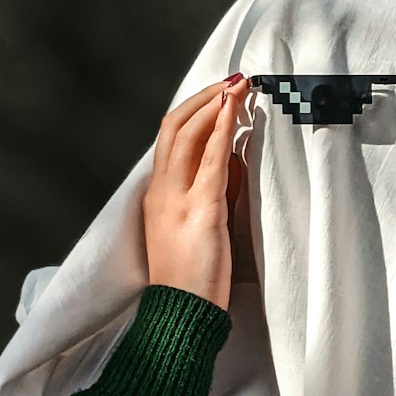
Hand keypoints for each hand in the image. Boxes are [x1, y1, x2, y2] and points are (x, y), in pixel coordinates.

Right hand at [143, 73, 249, 310]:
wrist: (181, 315)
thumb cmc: (192, 281)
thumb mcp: (195, 230)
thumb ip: (208, 195)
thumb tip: (231, 163)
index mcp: (156, 196)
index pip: (169, 140)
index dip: (194, 111)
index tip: (219, 94)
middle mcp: (160, 191)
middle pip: (174, 127)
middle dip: (204, 98)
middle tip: (232, 79)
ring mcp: (176, 199)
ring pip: (188, 134)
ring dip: (216, 104)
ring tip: (240, 85)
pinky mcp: (200, 210)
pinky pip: (210, 159)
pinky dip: (222, 128)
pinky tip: (236, 109)